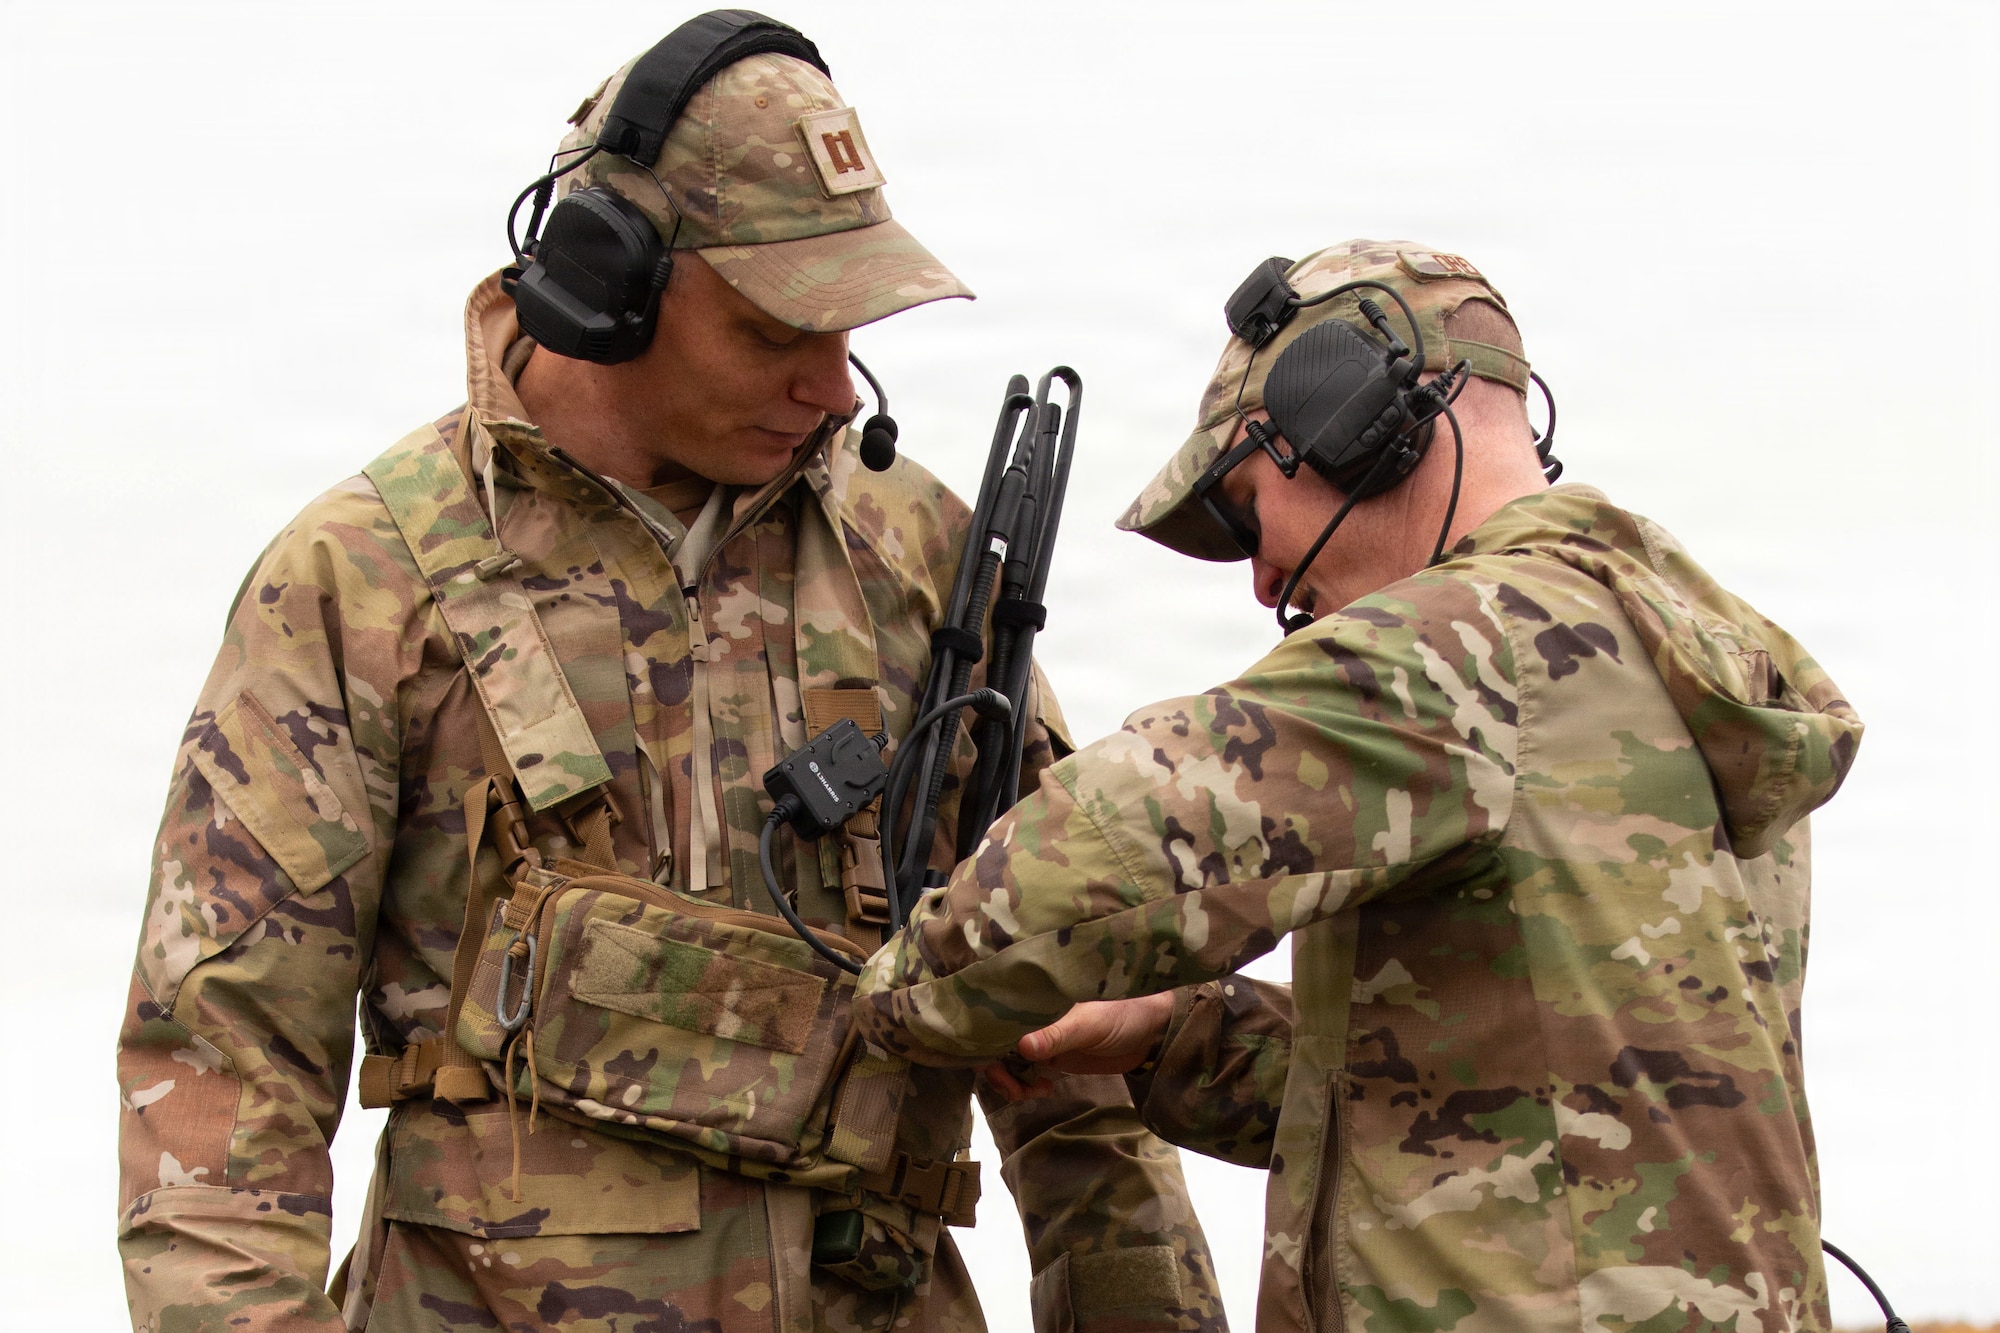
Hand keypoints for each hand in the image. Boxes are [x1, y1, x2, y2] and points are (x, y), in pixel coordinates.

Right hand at [981, 994, 1175, 1100]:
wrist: (1150, 1034)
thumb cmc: (1121, 1015)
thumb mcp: (1088, 1025)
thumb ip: (1056, 1036)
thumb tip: (1022, 1047)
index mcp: (1035, 999)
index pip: (995, 1016)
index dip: (985, 1039)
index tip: (990, 1063)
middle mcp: (1032, 1017)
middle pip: (996, 1043)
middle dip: (997, 1069)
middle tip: (1015, 1089)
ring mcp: (1041, 1038)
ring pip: (1008, 1061)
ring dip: (1011, 1081)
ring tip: (1030, 1092)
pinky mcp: (1052, 1057)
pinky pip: (1026, 1072)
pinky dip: (1026, 1085)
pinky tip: (1042, 1090)